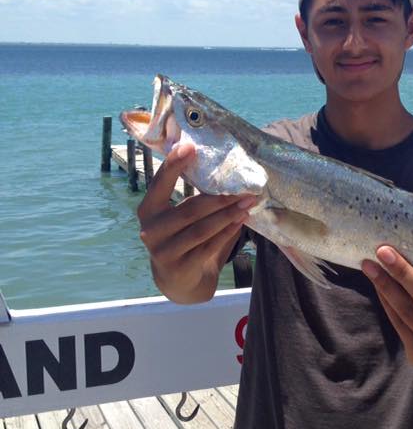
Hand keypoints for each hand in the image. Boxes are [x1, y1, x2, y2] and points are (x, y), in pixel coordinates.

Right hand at [137, 143, 257, 303]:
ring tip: (247, 202)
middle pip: (188, 210)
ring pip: (201, 229)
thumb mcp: (180, 218)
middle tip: (244, 187)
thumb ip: (194, 197)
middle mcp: (150, 230)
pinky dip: (226, 232)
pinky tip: (240, 221)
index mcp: (148, 210)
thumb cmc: (183, 239)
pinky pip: (208, 246)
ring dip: (227, 215)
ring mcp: (162, 251)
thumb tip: (226, 170)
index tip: (190, 147)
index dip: (173, 165)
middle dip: (219, 197)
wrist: (179, 281)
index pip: (159, 184)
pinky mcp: (179, 268)